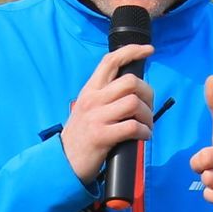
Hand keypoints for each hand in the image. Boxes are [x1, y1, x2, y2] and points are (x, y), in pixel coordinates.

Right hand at [60, 44, 154, 184]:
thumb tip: (134, 89)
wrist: (63, 161)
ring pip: (134, 103)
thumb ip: (106, 96)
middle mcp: (93, 99)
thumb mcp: (88, 108)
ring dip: (148, 116)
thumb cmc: (82, 136)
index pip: (111, 61)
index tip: (149, 50)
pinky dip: (145, 132)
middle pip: (130, 82)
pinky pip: (133, 127)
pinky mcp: (102, 135)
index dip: (132, 51)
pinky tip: (143, 137)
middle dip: (148, 94)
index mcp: (90, 90)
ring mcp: (97, 117)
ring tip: (147, 126)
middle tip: (148, 109)